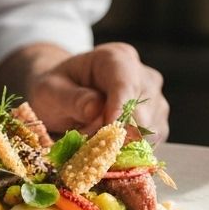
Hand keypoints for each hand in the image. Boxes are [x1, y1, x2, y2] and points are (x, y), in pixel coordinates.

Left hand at [22, 42, 167, 141]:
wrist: (64, 97)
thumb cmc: (56, 89)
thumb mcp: (51, 90)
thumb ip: (71, 98)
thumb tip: (95, 110)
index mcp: (117, 57)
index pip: (126, 82)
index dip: (118, 108)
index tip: (106, 128)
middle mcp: (144, 77)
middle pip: (143, 111)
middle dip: (115, 132)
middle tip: (86, 141)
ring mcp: (155, 101)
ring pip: (149, 132)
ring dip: (120, 144)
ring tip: (92, 140)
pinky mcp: (157, 125)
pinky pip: (151, 144)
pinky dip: (129, 152)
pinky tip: (107, 147)